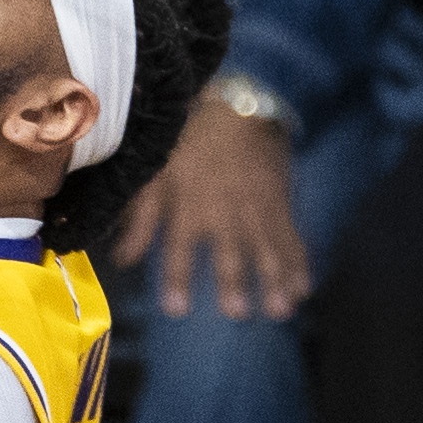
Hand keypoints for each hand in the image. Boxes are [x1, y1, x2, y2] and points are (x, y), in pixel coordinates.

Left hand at [112, 98, 308, 320]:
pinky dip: (299, 265)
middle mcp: (224, 213)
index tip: (176, 309)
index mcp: (189, 208)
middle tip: (236, 312)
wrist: (235, 110)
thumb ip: (141, 222)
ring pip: (267, 249)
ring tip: (279, 310)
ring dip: (274, 281)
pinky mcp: (280, 206)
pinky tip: (302, 291)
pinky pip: (291, 238)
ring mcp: (256, 211)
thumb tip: (120, 260)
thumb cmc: (188, 146)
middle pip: (228, 251)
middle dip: (233, 281)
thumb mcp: (157, 178)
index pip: (179, 249)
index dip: (176, 278)